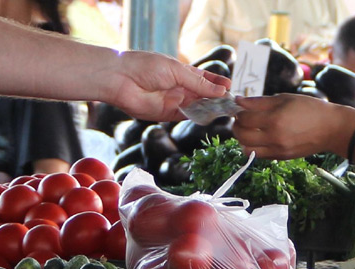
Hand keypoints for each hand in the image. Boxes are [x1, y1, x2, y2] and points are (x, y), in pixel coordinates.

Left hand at [110, 51, 229, 120]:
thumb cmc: (146, 66)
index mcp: (182, 72)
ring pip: (198, 106)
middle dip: (217, 97)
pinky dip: (199, 116)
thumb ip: (199, 83)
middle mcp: (180, 88)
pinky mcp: (169, 114)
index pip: (204, 78)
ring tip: (224, 108)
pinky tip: (209, 115)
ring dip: (210, 108)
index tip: (230, 86)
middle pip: (204, 94)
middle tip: (232, 101)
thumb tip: (220, 90)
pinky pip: (187, 116)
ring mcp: (175, 101)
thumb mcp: (177, 71)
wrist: (122, 79)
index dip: (217, 82)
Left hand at [233, 94, 341, 158]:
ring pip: (246, 148)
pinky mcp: (281, 157)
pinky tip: (260, 138)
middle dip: (237, 126)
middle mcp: (274, 137)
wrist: (331, 128)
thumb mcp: (285, 99)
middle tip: (242, 119)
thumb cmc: (310, 109)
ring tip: (250, 130)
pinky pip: (258, 155)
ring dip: (243, 139)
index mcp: (274, 119)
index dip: (239, 112)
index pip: (244, 118)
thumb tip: (239, 101)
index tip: (242, 108)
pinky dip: (253, 147)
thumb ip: (260, 101)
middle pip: (241, 135)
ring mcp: (277, 149)